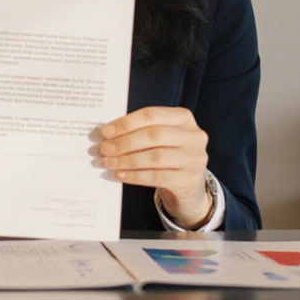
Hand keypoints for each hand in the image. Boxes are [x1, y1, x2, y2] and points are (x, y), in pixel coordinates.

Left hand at [99, 106, 210, 228]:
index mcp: (184, 118)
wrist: (189, 185)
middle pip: (154, 135)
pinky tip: (121, 175)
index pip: (152, 115)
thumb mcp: (162, 137)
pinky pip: (157, 177)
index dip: (127, 122)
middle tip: (104, 149)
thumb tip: (109, 133)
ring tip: (108, 162)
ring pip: (155, 157)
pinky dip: (135, 175)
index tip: (106, 131)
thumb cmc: (169, 154)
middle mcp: (194, 136)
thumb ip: (141, 130)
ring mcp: (194, 158)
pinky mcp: (189, 179)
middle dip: (125, 142)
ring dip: (127, 160)